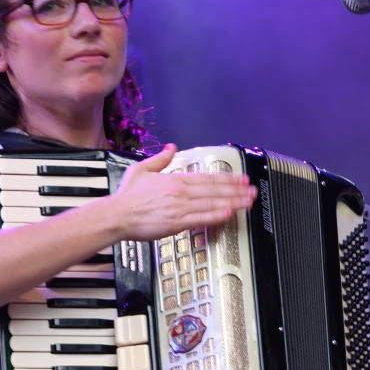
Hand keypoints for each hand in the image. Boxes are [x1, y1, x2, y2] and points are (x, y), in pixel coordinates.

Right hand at [111, 144, 256, 241]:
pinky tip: (228, 214)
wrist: (116, 215)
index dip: (227, 178)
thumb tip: (170, 147)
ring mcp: (179, 207)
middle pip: (214, 190)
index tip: (241, 179)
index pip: (207, 177)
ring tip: (248, 202)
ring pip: (212, 203)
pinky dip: (216, 216)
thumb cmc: (127, 197)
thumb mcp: (141, 169)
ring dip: (233, 202)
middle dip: (237, 190)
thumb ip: (159, 158)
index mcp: (174, 179)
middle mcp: (180, 192)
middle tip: (253, 191)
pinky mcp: (176, 223)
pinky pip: (200, 219)